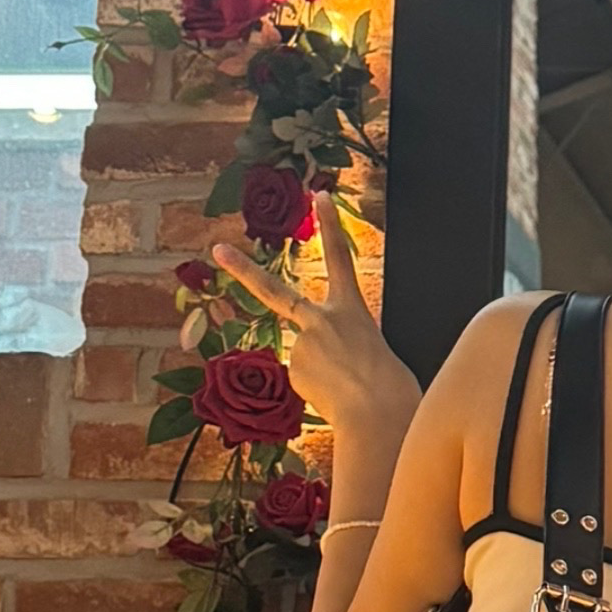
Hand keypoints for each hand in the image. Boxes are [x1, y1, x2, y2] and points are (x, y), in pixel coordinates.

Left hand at [207, 196, 415, 453]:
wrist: (379, 416)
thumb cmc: (393, 390)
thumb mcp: (377, 352)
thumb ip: (348, 344)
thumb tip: (325, 359)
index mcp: (353, 311)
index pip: (340, 258)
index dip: (330, 225)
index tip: (318, 195)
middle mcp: (322, 321)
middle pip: (275, 291)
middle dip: (243, 269)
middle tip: (217, 250)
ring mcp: (302, 346)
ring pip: (306, 359)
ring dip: (324, 376)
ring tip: (348, 392)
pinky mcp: (293, 372)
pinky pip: (304, 381)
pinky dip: (319, 391)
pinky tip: (335, 399)